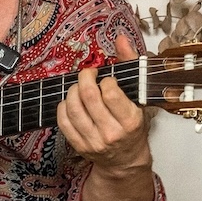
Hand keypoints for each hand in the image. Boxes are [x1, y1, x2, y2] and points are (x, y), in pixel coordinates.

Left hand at [56, 35, 151, 176]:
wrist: (125, 161)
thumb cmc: (133, 129)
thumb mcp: (139, 97)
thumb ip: (131, 65)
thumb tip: (121, 39)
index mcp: (130, 121)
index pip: (110, 92)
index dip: (105, 80)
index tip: (106, 80)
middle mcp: (112, 133)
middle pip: (88, 97)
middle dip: (84, 78)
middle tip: (87, 75)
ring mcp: (93, 141)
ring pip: (72, 108)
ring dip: (72, 91)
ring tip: (79, 87)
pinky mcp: (79, 146)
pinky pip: (62, 122)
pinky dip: (63, 106)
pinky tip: (70, 102)